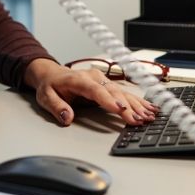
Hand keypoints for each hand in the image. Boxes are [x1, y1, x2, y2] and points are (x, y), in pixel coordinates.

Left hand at [23, 59, 159, 125]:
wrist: (52, 75)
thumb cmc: (50, 86)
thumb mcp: (46, 97)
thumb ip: (57, 107)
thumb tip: (67, 117)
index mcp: (78, 79)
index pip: (95, 90)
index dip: (108, 100)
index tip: (120, 109)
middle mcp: (94, 78)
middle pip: (113, 92)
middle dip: (128, 107)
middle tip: (139, 120)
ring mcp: (103, 80)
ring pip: (122, 92)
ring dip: (136, 105)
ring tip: (149, 116)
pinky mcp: (108, 85)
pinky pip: (124, 93)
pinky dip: (137, 102)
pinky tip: (149, 108)